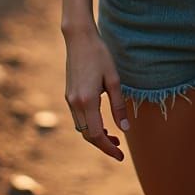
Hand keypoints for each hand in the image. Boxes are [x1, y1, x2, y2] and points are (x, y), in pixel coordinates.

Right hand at [63, 28, 129, 160]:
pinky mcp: (69, 94)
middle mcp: (75, 103)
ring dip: (96, 135)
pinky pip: (78, 117)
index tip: (120, 155)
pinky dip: (89, 124)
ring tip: (113, 136)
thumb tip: (125, 129)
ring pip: (81, 127)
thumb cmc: (100, 55)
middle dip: (102, 144)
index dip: (108, 148)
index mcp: (88, 101)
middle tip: (119, 148)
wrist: (79, 38)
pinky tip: (101, 122)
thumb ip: (118, 106)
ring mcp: (69, 99)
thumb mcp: (114, 80)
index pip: (96, 135)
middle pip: (87, 135)